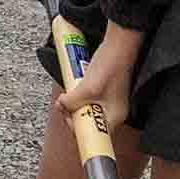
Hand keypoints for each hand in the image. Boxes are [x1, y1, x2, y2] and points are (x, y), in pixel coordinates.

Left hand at [57, 21, 144, 137]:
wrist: (119, 42)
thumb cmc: (111, 65)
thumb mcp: (87, 88)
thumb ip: (72, 101)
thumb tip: (61, 105)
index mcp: (114, 117)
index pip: (92, 136)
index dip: (77, 128)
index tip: (67, 118)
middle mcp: (113, 113)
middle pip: (87, 123)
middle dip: (72, 114)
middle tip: (65, 103)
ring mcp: (109, 102)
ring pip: (85, 110)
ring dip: (74, 103)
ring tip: (70, 92)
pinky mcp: (104, 91)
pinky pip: (86, 99)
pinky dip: (78, 95)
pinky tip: (76, 85)